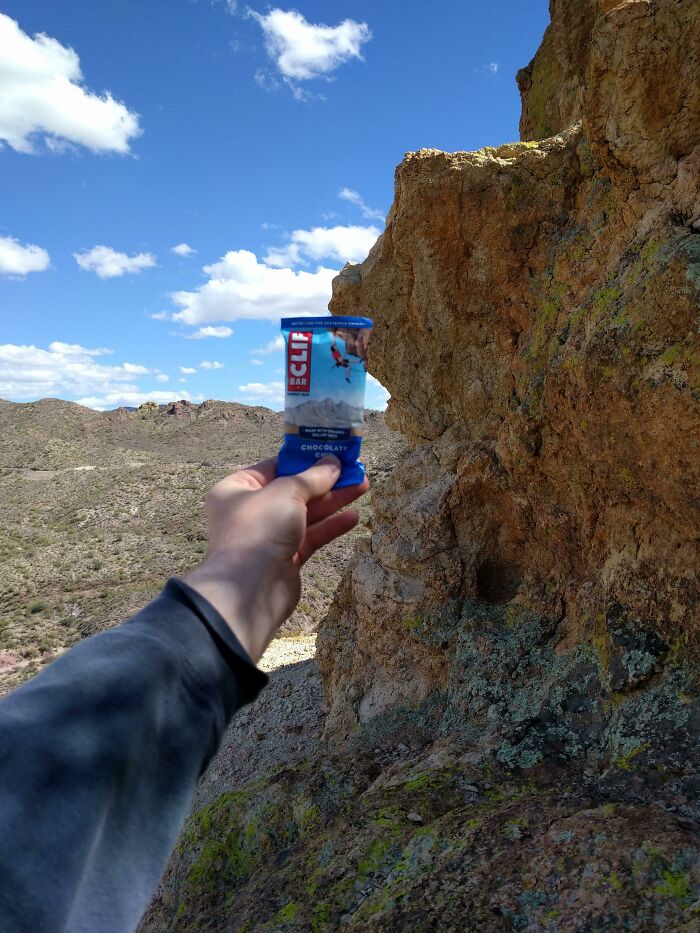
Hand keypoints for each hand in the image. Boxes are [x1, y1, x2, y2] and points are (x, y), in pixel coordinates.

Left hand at [184, 455, 368, 662]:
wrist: (251, 588)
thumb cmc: (259, 528)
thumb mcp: (287, 492)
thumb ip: (312, 478)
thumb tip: (333, 463)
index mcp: (238, 489)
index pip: (274, 467)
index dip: (303, 459)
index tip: (330, 453)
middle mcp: (251, 511)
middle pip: (294, 490)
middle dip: (325, 481)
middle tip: (354, 470)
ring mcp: (269, 536)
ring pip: (306, 514)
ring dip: (334, 501)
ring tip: (363, 486)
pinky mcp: (286, 558)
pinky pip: (311, 536)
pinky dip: (331, 526)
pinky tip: (353, 517)